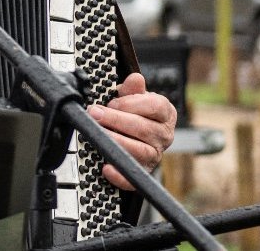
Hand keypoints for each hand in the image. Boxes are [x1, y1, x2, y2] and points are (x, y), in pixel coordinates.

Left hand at [88, 72, 175, 188]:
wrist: (134, 132)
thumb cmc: (134, 112)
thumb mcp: (133, 97)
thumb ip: (133, 89)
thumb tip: (135, 79)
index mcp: (164, 114)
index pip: (155, 107)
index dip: (131, 104)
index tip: (112, 102)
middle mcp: (163, 135)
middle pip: (144, 129)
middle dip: (116, 120)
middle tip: (95, 114)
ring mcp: (155, 155)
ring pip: (140, 152)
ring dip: (117, 142)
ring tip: (98, 135)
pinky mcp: (143, 172)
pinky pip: (134, 179)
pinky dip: (120, 176)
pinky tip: (106, 167)